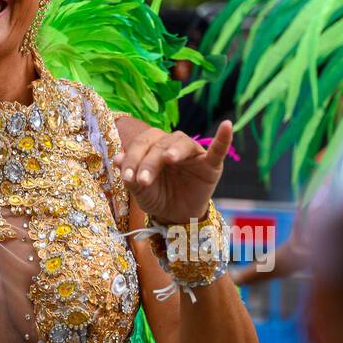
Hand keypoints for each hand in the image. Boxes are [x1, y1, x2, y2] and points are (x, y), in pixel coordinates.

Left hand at [113, 121, 232, 224]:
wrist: (177, 217)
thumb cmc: (158, 197)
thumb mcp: (141, 191)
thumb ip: (131, 176)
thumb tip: (116, 159)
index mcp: (153, 146)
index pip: (141, 144)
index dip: (132, 158)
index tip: (126, 177)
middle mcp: (172, 145)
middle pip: (159, 144)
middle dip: (148, 162)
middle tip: (143, 180)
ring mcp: (192, 154)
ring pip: (182, 142)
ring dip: (174, 150)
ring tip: (168, 159)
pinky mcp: (210, 165)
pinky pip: (218, 150)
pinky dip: (223, 138)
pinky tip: (227, 125)